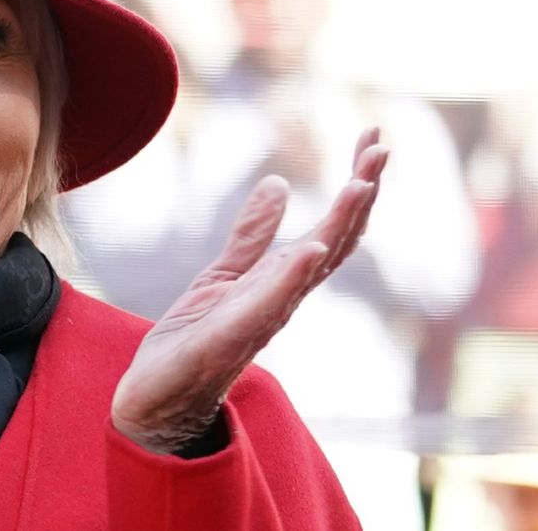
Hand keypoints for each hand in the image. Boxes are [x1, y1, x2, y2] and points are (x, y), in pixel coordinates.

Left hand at [111, 128, 388, 453]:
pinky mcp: (227, 339)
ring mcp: (261, 319)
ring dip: (339, 226)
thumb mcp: (222, 274)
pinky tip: (309, 250)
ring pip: (311, 269)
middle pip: (336, 241)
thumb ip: (252, 235)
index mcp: (282, 282)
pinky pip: (265, 307)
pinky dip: (290, 279)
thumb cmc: (193, 341)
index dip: (357, 184)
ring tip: (361, 184)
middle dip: (361, 193)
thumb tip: (279, 182)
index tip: (374, 138)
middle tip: (383, 145)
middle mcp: (283, 299)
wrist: (155, 400)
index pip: (333, 228)